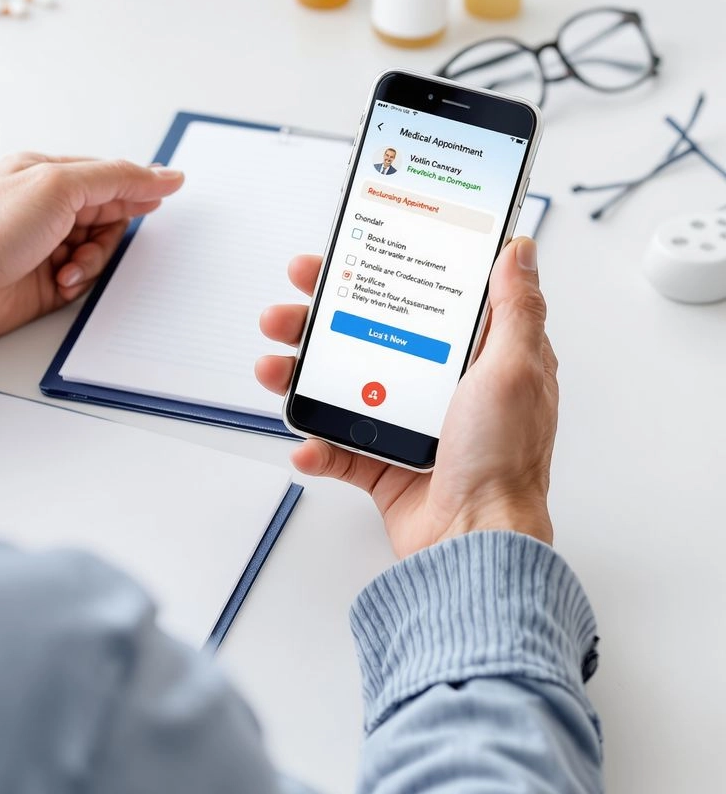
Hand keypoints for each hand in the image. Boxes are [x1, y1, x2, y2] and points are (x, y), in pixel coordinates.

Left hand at [0, 154, 182, 349]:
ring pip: (100, 252)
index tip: (170, 192)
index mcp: (48, 175)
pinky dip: (80, 282)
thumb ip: (116, 178)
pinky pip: (85, 281)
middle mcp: (48, 209)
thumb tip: (163, 172)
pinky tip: (60, 283)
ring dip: (92, 261)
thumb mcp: (60, 187)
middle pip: (109, 217)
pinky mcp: (45, 283)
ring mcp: (47, 246)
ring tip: (68, 268)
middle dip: (110, 232)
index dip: (138, 186)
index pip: (108, 177)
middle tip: (92, 240)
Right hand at [256, 238, 556, 558]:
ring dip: (301, 377)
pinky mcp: (384, 465)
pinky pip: (339, 449)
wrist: (476, 541)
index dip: (375, 275)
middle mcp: (439, 388)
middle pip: (366, 338)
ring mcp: (407, 426)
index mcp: (474, 358)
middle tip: (286, 312)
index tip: (338, 259)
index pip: (417, 299)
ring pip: (342, 388)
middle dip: (317, 322)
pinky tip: (306, 442)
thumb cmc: (505, 462)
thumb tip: (517, 251)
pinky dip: (316, 446)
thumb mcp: (515, 370)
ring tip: (275, 367)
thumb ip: (514, 308)